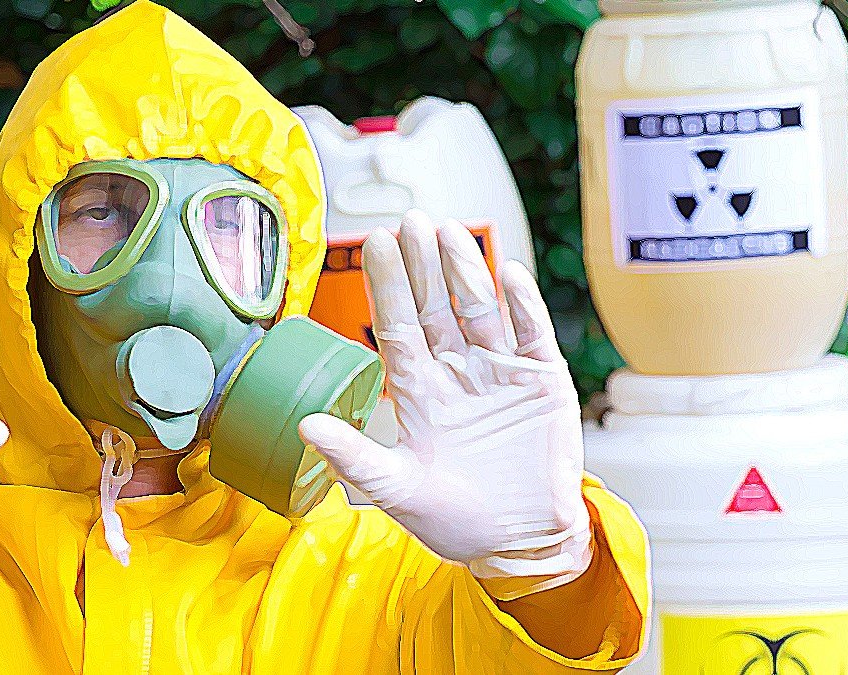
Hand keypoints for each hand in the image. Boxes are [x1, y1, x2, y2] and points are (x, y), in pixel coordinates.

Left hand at [299, 211, 590, 586]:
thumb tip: (305, 426)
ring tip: (450, 233)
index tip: (376, 244)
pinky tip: (508, 273)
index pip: (398, 327)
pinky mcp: (542, 382)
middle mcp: (455, 373)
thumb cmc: (455, 519)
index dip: (388, 287)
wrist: (521, 543)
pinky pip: (532, 333)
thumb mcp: (397, 489)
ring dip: (466, 271)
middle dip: (423, 265)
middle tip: (411, 220)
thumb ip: (354, 457)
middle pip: (436, 307)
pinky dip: (523, 305)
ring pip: (480, 310)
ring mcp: (500, 373)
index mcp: (418, 392)